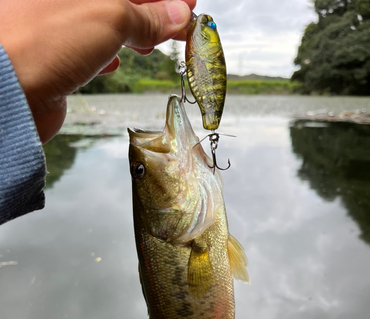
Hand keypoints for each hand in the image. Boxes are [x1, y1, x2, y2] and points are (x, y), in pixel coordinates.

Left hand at [0, 0, 195, 142]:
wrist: (7, 94)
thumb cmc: (46, 42)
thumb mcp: (109, 16)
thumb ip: (146, 15)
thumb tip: (176, 14)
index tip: (188, 2)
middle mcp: (66, 2)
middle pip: (120, 1)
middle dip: (152, 11)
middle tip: (180, 24)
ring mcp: (58, 28)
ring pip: (106, 25)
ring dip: (134, 33)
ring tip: (155, 44)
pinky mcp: (54, 58)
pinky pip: (87, 50)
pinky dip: (105, 54)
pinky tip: (114, 62)